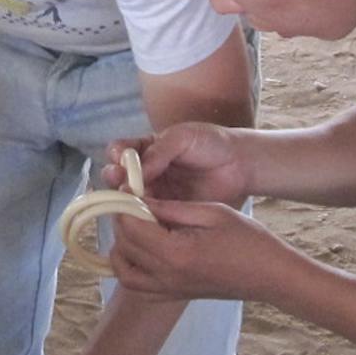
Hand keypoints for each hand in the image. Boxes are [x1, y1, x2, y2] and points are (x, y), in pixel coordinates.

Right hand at [105, 122, 249, 204]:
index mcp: (146, 149)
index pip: (120, 151)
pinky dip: (143, 217)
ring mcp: (156, 193)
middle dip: (114, 178)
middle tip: (120, 181)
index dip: (115, 155)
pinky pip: (150, 215)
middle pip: (120, 177)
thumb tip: (134, 171)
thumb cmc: (212, 143)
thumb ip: (159, 151)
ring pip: (132, 199)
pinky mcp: (168, 212)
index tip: (119, 158)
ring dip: (126, 200)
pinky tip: (143, 216)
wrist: (241, 165)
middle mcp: (146, 172)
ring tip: (130, 200)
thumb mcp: (183, 137)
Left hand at [108, 197, 286, 301]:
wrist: (270, 275)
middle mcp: (167, 275)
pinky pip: (137, 286)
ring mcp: (168, 289)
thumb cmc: (248, 240)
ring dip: (121, 245)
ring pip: (123, 270)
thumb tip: (138, 198)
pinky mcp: (173, 296)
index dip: (124, 203)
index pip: (130, 226)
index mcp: (176, 252)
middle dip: (121, 220)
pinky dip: (129, 268)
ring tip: (135, 224)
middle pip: (124, 245)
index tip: (129, 187)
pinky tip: (139, 249)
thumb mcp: (211, 212)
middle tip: (132, 201)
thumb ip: (171, 208)